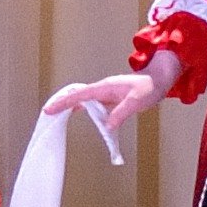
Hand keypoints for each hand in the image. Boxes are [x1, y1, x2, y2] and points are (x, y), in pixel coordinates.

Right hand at [44, 52, 178, 131]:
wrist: (159, 80)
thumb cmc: (149, 88)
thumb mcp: (136, 101)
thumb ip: (121, 113)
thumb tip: (107, 126)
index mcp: (105, 87)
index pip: (79, 95)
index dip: (64, 102)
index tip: (50, 109)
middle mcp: (103, 89)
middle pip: (77, 95)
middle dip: (61, 102)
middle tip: (47, 112)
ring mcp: (106, 93)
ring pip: (84, 99)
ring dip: (71, 105)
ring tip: (57, 113)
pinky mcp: (111, 98)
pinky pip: (93, 103)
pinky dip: (83, 107)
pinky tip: (78, 113)